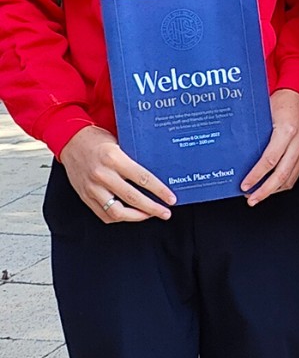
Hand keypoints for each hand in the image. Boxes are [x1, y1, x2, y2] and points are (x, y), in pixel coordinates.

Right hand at [59, 125, 175, 222]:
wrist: (70, 141)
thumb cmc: (97, 140)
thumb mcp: (120, 143)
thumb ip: (134, 159)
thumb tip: (158, 173)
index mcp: (114, 158)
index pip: (142, 179)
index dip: (159, 191)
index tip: (170, 198)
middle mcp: (102, 175)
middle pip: (132, 198)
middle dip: (152, 208)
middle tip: (165, 212)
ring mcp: (92, 188)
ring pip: (117, 212)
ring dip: (136, 217)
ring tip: (149, 215)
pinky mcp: (85, 196)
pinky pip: (103, 214)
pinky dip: (118, 217)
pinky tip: (130, 215)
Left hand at [241, 89, 298, 204]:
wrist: (298, 99)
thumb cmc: (281, 104)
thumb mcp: (264, 116)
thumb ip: (254, 135)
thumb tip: (236, 155)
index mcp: (286, 131)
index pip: (270, 160)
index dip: (256, 176)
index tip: (244, 185)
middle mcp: (298, 143)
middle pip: (281, 175)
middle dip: (264, 191)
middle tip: (251, 199)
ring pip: (289, 179)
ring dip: (273, 191)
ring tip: (257, 196)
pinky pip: (294, 175)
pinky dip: (281, 185)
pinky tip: (270, 188)